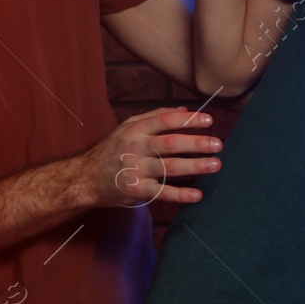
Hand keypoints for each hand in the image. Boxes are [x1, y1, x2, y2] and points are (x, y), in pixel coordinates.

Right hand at [73, 107, 221, 207]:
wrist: (86, 177)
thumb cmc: (112, 149)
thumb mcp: (128, 127)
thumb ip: (156, 116)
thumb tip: (185, 109)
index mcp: (136, 129)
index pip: (165, 121)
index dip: (188, 120)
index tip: (209, 120)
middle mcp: (136, 147)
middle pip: (170, 144)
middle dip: (196, 143)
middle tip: (218, 144)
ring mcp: (136, 170)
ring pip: (169, 167)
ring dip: (195, 166)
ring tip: (215, 164)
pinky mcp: (136, 190)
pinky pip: (162, 192)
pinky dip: (180, 194)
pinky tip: (198, 194)